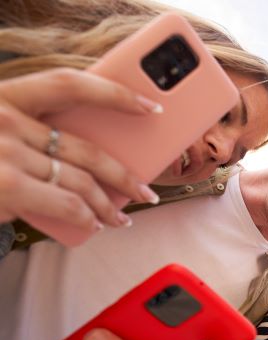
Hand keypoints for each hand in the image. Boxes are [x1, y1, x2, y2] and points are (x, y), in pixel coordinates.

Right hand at [0, 68, 159, 238]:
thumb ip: (29, 134)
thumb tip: (85, 160)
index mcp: (2, 96)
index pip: (70, 84)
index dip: (115, 93)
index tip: (149, 106)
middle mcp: (5, 119)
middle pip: (87, 147)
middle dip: (124, 173)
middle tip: (145, 189)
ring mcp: (5, 152)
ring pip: (81, 181)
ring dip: (110, 205)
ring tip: (122, 217)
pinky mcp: (7, 185)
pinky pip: (67, 205)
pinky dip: (88, 217)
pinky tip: (94, 224)